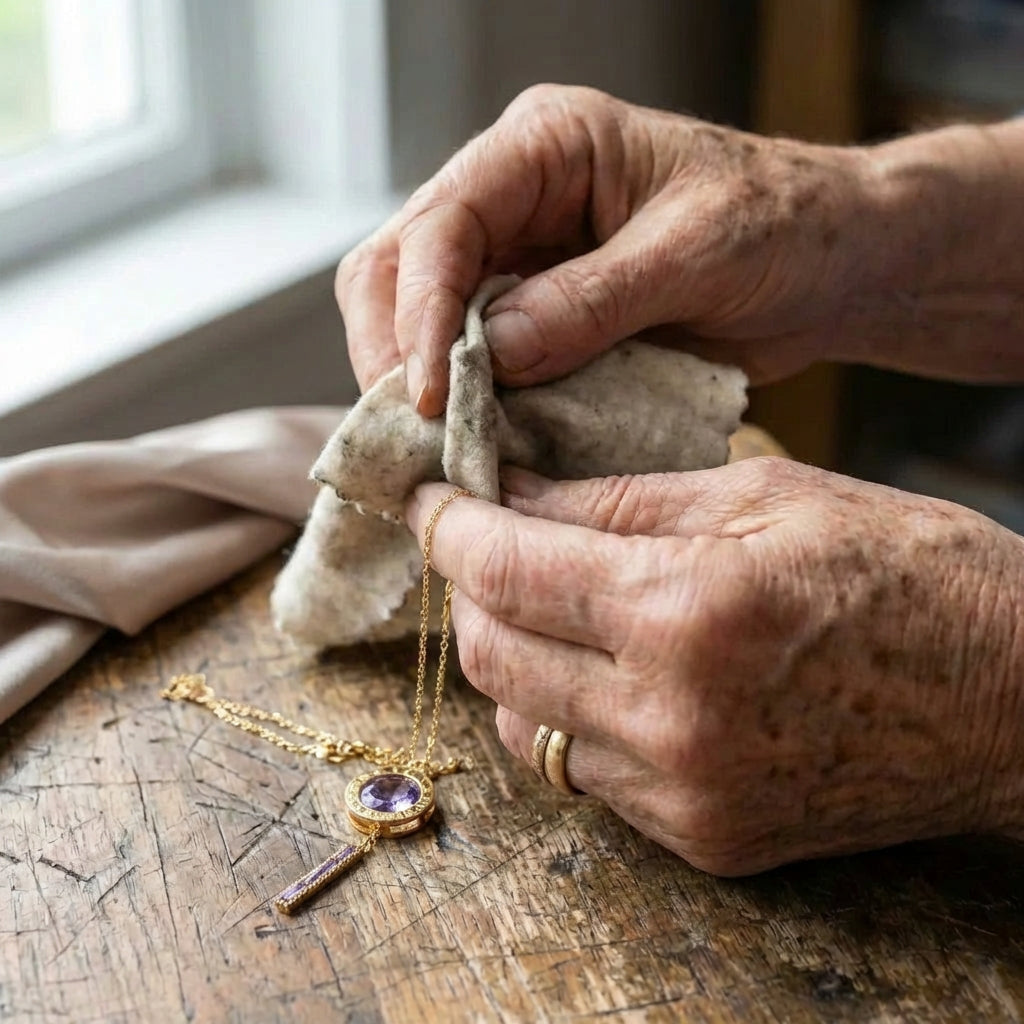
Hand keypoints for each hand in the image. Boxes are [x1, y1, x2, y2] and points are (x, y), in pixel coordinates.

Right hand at [338, 85, 877, 414]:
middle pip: (399, 267)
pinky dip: (466, 404)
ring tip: (438, 447)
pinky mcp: (536, 317)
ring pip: (419, 318)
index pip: (442, 222)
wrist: (828, 264)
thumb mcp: (696, 252)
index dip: (420, 311)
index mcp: (545, 147)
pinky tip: (476, 442)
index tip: (425, 393)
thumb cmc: (782, 225)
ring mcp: (519, 259)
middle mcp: (513, 197)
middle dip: (395, 351)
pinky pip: (472, 360)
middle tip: (414, 431)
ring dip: (419, 384)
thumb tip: (490, 354)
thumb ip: (592, 301)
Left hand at [407, 462, 1023, 873]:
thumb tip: (514, 493)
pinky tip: (600, 670)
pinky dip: (566, 715)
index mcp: (688, 611)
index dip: (449, 526)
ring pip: (524, 724)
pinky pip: (583, 775)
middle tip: (486, 540)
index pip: (507, 568)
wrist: (1015, 700)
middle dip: (468, 589)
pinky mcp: (703, 838)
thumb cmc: (910, 572)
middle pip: (491, 655)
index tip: (428, 498)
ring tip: (543, 603)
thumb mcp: (764, 497)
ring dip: (510, 657)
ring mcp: (684, 794)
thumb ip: (620, 501)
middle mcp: (671, 718)